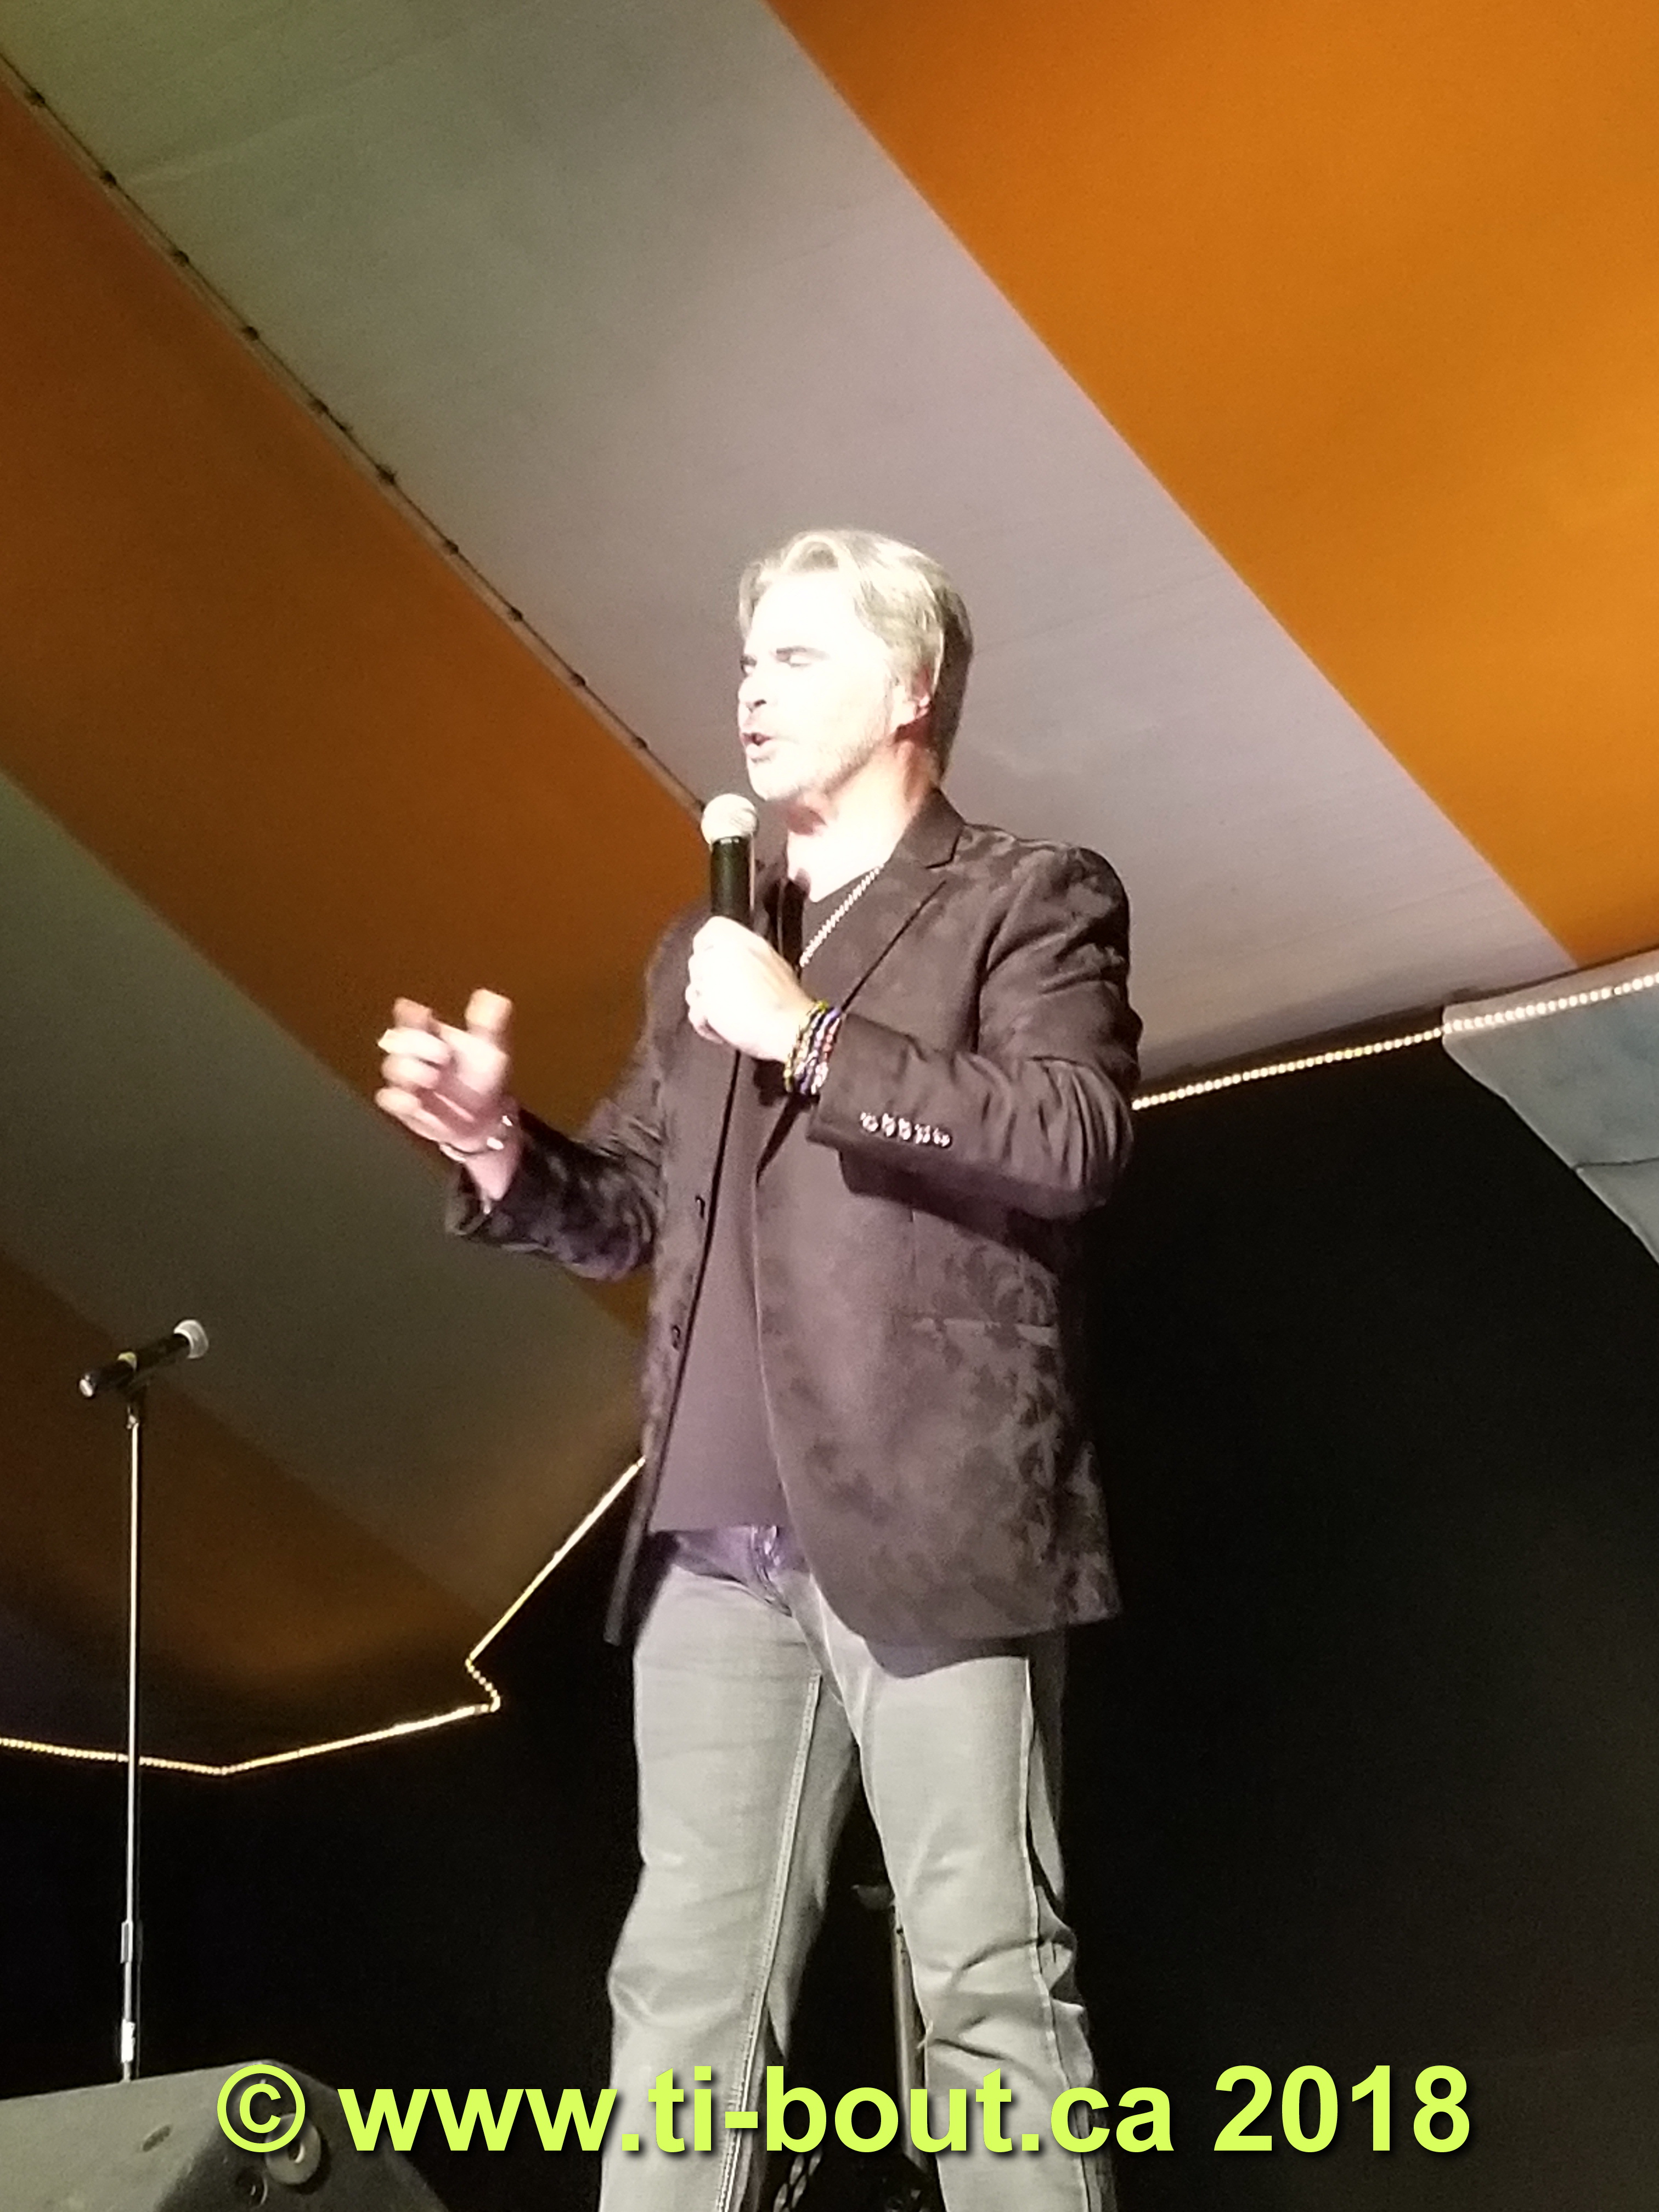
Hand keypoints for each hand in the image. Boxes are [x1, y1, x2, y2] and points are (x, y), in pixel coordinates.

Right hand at [376, 989, 513, 1151]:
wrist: (485, 1117)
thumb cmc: (483, 1077)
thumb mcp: (491, 1049)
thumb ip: (489, 1024)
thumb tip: (490, 996)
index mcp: (431, 1034)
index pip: (411, 1016)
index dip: (411, 1013)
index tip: (423, 1014)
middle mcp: (414, 1054)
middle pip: (398, 1039)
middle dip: (416, 1044)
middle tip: (444, 1054)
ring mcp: (406, 1080)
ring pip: (392, 1067)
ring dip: (410, 1071)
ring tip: (434, 1077)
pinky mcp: (403, 1105)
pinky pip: (389, 1099)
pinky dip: (398, 1099)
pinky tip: (415, 1101)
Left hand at [685, 919, 815, 1060]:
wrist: (790, 1026)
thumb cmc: (788, 1004)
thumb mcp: (777, 967)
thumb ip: (751, 960)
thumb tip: (741, 969)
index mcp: (746, 941)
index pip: (713, 927)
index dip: (707, 944)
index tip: (713, 958)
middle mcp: (726, 954)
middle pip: (698, 961)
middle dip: (707, 981)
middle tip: (725, 996)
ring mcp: (714, 978)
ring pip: (693, 989)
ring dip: (706, 1004)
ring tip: (728, 1017)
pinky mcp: (706, 1003)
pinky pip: (695, 1014)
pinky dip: (707, 1026)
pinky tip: (725, 1031)